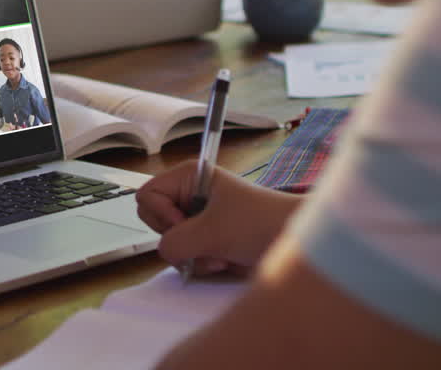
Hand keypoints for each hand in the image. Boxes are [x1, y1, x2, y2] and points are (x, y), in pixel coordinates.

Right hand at [136, 160, 301, 276]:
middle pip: (154, 219)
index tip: (186, 223)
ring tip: (219, 253)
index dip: (161, 214)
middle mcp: (189, 195)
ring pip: (170, 242)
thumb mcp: (213, 232)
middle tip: (202, 240)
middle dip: (177, 238)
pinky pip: (184, 255)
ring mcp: (197, 218)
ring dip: (192, 255)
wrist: (292, 241)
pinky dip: (200, 263)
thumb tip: (164, 251)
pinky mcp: (205, 238)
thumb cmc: (262, 223)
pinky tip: (223, 260)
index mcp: (189, 177)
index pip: (147, 195)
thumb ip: (175, 241)